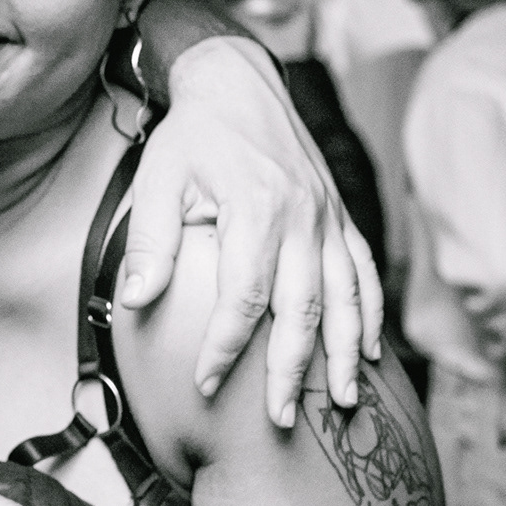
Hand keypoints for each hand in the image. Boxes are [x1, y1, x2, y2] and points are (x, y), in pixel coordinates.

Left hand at [125, 36, 379, 424]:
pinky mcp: (341, 217)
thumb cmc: (192, 137)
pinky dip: (369, 315)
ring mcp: (329, 218)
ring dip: (343, 354)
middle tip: (282, 420)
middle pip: (304, 308)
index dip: (226, 347)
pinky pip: (365, 273)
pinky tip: (368, 354)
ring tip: (340, 403)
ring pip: (345, 297)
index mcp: (256, 210)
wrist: (238, 85)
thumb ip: (150, 242)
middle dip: (292, 370)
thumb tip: (137, 299)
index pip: (244, 297)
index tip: (205, 385)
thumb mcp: (157, 179)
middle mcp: (303, 218)